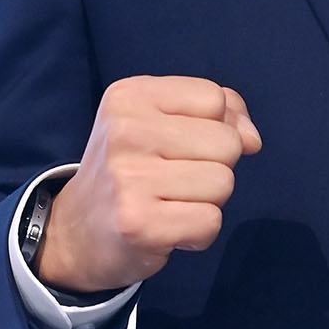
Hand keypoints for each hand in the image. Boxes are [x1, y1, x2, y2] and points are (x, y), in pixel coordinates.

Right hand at [35, 75, 261, 292]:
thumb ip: (219, 113)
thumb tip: (253, 139)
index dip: (215, 126)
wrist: (75, 233)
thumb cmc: (132, 168)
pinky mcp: (138, 224)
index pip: (215, 99)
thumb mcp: (164, 120)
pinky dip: (199, 233)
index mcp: (131, 95)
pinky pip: (210, 222)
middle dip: (213, 166)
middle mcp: (126, 130)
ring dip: (207, 201)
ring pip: (223, 183)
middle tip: (172, 180)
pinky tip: (169, 229)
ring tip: (169, 203)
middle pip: (227, 142)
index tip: (182, 145)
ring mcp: (129, 178)